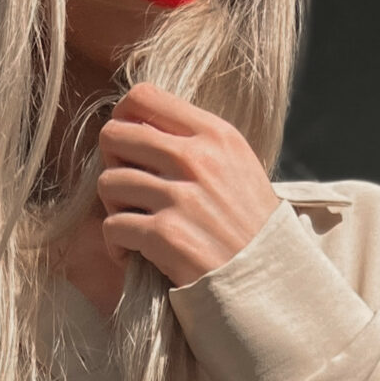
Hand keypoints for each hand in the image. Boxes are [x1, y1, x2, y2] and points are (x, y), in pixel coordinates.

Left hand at [96, 82, 279, 288]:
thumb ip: (196, 144)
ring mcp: (181, 197)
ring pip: (108, 182)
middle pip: (115, 136)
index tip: (130, 151)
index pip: (143, 97)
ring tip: (133, 226)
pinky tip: (132, 255)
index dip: (124, 122)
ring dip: (113, 207)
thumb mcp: (237, 169)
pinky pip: (113, 226)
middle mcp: (198, 158)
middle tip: (128, 192)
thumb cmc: (250, 231)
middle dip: (113, 164)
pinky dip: (116, 245)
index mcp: (216, 134)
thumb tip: (141, 130)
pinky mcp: (166, 236)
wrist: (271, 283)